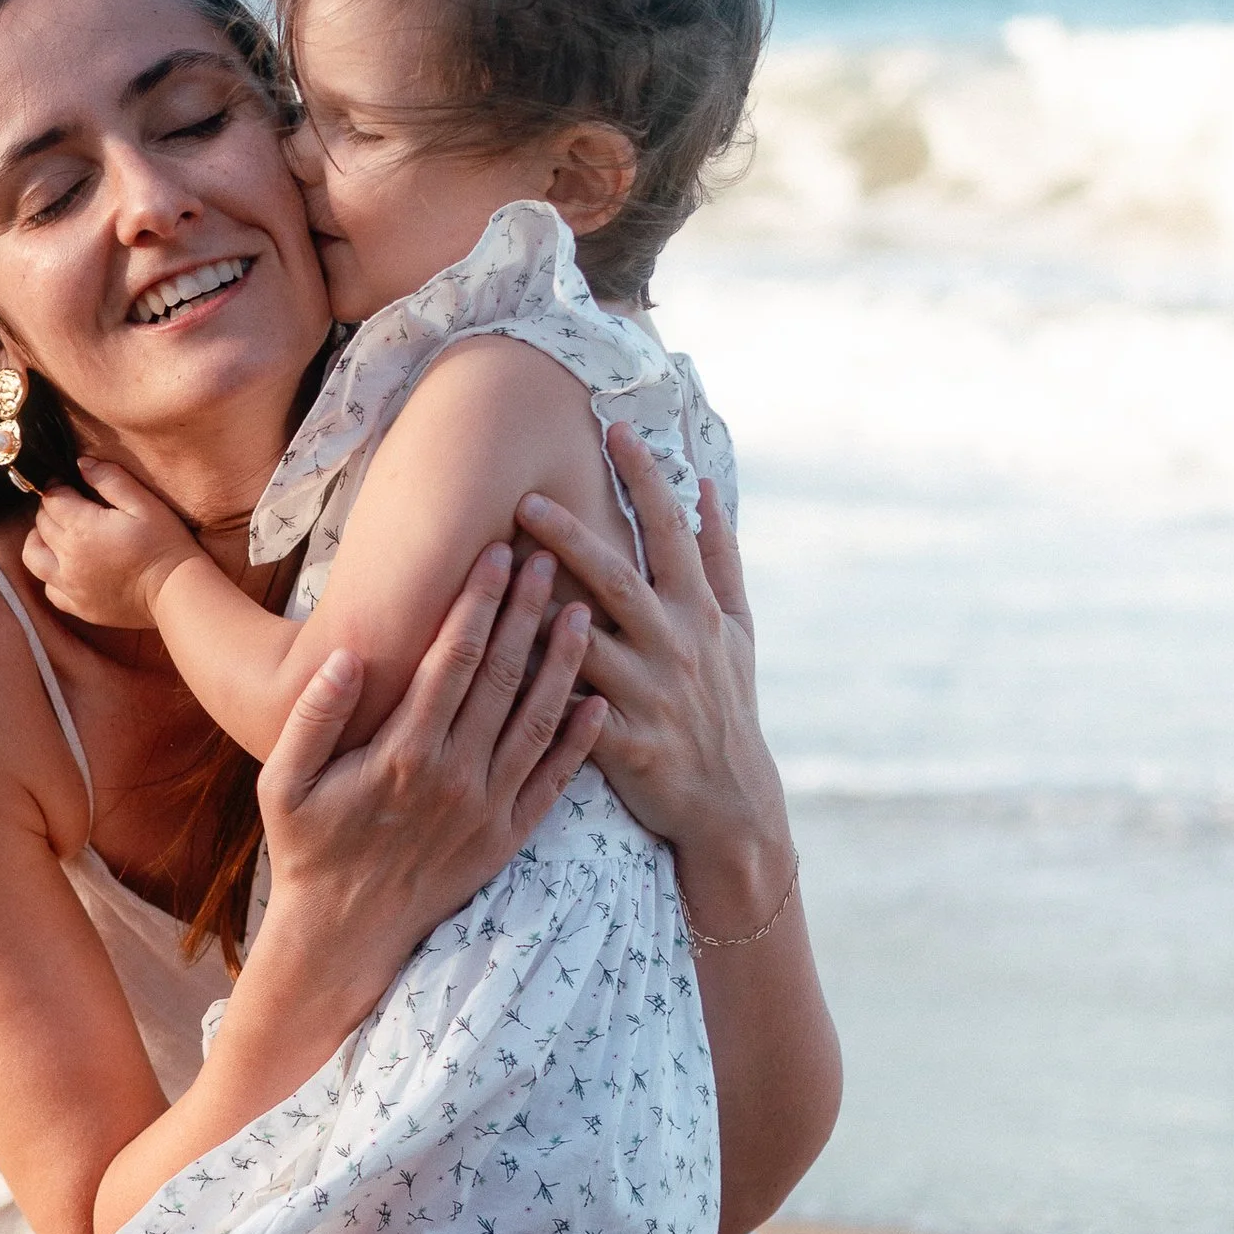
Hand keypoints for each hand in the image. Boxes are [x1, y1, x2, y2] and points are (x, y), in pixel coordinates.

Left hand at [23, 459, 200, 628]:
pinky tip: (67, 566)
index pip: (52, 499)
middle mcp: (68, 558)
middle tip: (68, 503)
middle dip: (50, 509)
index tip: (67, 482)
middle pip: (41, 524)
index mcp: (82, 528)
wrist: (176, 591)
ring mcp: (70, 586)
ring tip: (55, 533)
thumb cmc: (165, 543)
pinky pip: (49, 589)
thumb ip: (110, 479)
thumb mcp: (144, 503)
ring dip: (38, 540)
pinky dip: (51, 574)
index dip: (57, 485)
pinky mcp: (79, 607)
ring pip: (33, 557)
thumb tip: (81, 464)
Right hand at [255, 543, 603, 1001]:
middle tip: (548, 556)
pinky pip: (555, 781)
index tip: (496, 553)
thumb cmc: (308, 850)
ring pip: (538, 720)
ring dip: (563, 662)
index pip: (451, 659)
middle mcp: (455, 777)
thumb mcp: (282, 784)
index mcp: (403, 753)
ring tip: (581, 609)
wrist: (344, 937)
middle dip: (526, 611)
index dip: (477, 602)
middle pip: (503, 677)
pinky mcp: (509, 837)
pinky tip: (597, 699)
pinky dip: (580, 740)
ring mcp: (489, 809)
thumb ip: (313, 718)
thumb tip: (346, 656)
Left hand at [518, 427, 794, 934]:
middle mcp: (677, 646)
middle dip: (573, 537)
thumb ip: (720, 558)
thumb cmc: (727, 707)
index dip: (646, 480)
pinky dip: (540, 691)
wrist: (731, 804)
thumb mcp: (738, 632)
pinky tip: (494, 668)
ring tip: (496, 576)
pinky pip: (573, 713)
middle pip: (619, 580)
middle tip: (524, 499)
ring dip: (543, 611)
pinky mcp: (627, 745)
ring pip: (588, 645)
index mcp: (700, 613)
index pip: (672, 532)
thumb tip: (705, 488)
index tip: (615, 429)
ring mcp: (652, 696)